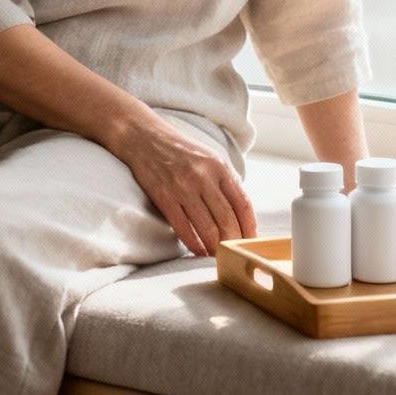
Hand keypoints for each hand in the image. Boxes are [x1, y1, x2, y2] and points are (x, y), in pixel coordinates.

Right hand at [114, 117, 257, 257]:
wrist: (145, 138)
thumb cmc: (181, 152)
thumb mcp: (210, 159)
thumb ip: (226, 183)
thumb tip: (241, 217)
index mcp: (220, 167)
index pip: (243, 204)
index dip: (249, 228)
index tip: (250, 242)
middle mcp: (204, 177)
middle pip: (227, 219)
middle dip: (233, 242)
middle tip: (234, 254)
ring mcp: (183, 187)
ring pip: (207, 228)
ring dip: (214, 247)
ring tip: (217, 256)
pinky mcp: (164, 197)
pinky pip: (183, 228)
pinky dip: (193, 244)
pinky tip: (198, 251)